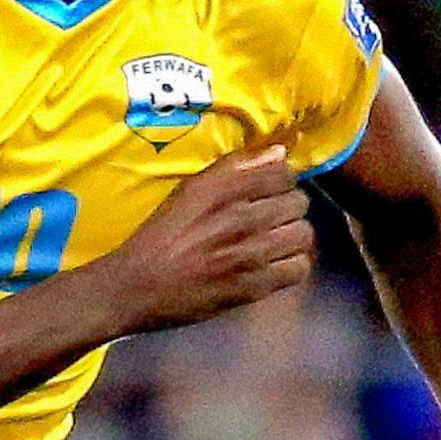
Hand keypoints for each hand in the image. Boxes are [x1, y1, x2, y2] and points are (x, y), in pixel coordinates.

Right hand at [94, 147, 314, 334]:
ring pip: (303, 235)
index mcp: (222, 188)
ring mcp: (249, 253)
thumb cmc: (162, 235)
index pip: (284, 173)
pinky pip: (297, 270)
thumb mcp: (190, 190)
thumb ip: (236, 167)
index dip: (281, 181)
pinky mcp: (253, 287)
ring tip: (276, 243)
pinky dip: (290, 267)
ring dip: (292, 238)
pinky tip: (274, 266)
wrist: (137, 286)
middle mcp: (240, 216)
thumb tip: (280, 152)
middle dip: (288, 209)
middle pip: (298, 203)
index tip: (269, 192)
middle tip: (271, 220)